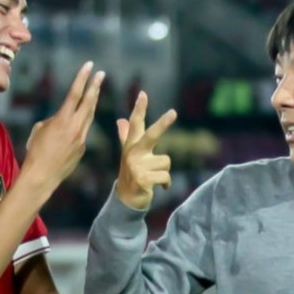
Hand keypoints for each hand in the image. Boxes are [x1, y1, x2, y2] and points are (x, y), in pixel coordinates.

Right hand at [21, 61, 104, 190]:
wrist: (42, 175)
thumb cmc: (35, 151)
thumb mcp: (39, 129)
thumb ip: (53, 120)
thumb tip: (61, 120)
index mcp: (63, 119)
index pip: (75, 94)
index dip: (82, 78)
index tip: (89, 66)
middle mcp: (75, 127)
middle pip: (88, 103)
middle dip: (95, 87)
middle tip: (101, 75)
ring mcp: (81, 138)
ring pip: (89, 116)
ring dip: (92, 103)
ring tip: (95, 91)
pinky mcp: (82, 149)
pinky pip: (83, 131)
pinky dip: (82, 123)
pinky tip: (79, 121)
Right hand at [115, 92, 177, 210]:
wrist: (126, 200)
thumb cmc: (132, 174)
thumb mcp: (129, 154)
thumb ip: (125, 136)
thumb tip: (120, 120)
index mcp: (131, 146)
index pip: (135, 124)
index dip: (139, 109)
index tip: (143, 94)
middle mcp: (133, 153)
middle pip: (151, 135)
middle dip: (163, 124)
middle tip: (173, 112)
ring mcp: (137, 166)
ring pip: (166, 162)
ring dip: (165, 172)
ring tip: (154, 179)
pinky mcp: (143, 179)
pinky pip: (166, 176)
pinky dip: (166, 183)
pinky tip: (159, 187)